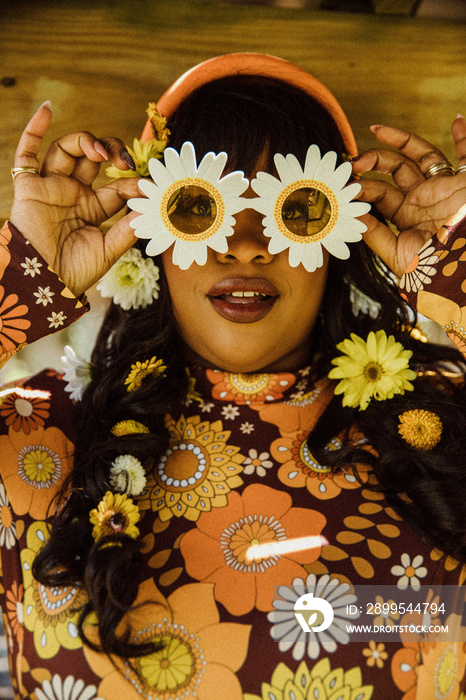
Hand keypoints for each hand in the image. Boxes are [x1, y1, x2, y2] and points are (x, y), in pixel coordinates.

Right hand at [10, 102, 142, 295]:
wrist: (42, 283)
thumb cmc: (74, 272)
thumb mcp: (108, 250)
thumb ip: (129, 229)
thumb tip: (154, 209)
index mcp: (92, 210)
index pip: (118, 187)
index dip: (135, 183)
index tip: (151, 187)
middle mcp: (72, 194)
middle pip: (93, 160)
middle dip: (111, 152)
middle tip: (123, 159)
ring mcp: (50, 188)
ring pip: (66, 151)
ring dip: (85, 141)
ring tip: (100, 151)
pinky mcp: (29, 187)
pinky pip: (26, 153)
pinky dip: (34, 129)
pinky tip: (47, 109)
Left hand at [352, 115, 465, 277]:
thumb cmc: (436, 272)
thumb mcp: (400, 256)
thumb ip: (376, 236)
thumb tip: (350, 214)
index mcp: (406, 218)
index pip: (378, 195)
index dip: (361, 188)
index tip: (344, 185)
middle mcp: (423, 200)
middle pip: (394, 170)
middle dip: (372, 162)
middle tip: (353, 163)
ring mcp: (444, 188)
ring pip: (421, 155)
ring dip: (400, 140)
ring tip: (375, 130)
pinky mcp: (465, 182)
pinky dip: (465, 137)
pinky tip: (457, 120)